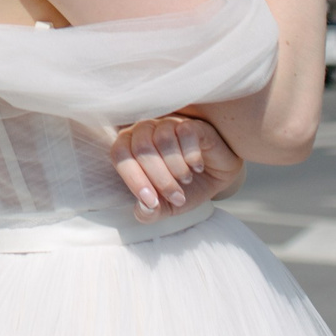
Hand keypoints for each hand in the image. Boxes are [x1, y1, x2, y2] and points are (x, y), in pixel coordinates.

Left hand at [112, 113, 245, 218]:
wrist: (215, 176)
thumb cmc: (184, 187)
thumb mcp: (166, 206)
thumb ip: (150, 212)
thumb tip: (144, 208)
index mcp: (130, 147)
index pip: (119, 155)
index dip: (133, 179)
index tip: (151, 202)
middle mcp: (145, 130)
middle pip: (141, 149)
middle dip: (160, 179)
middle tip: (177, 197)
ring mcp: (168, 124)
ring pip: (163, 140)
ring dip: (176, 168)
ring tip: (186, 180)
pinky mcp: (190, 124)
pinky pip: (185, 133)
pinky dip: (191, 155)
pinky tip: (197, 167)